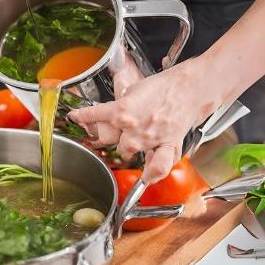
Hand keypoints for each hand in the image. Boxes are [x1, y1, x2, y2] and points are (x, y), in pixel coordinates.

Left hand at [69, 55, 221, 183]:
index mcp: (122, 109)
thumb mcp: (135, 89)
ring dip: (126, 150)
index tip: (75, 117)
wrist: (189, 87)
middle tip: (112, 132)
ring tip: (130, 145)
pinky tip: (147, 179)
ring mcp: (150, 139)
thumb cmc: (165, 85)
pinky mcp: (167, 145)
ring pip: (127, 153)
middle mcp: (133, 127)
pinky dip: (152, 174)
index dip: (82, 117)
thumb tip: (112, 113)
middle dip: (109, 136)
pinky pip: (158, 166)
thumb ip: (121, 103)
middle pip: (109, 139)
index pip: (94, 115)